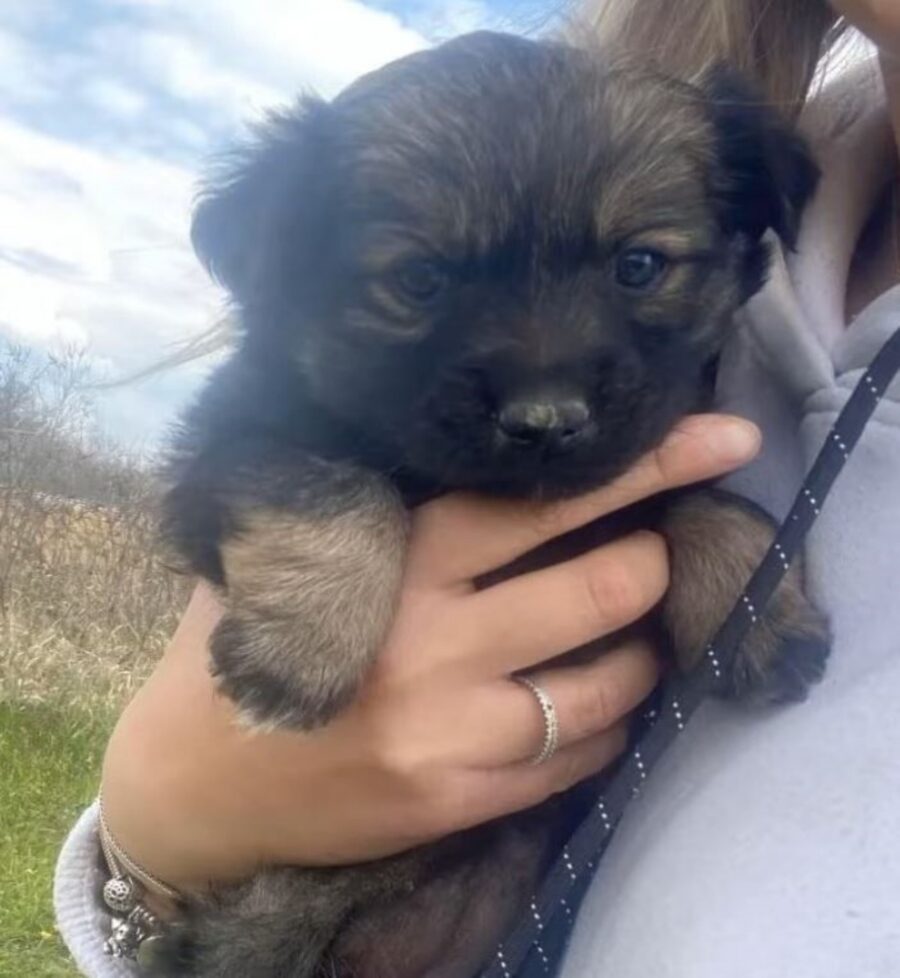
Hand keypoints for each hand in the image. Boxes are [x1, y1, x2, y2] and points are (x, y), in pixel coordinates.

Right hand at [101, 414, 759, 891]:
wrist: (198, 783)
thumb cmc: (252, 645)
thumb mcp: (303, 554)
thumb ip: (383, 508)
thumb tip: (490, 463)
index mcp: (398, 555)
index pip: (543, 496)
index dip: (643, 464)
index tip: (723, 438)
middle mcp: (433, 639)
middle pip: (604, 586)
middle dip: (650, 565)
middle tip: (647, 557)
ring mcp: (449, 729)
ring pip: (609, 684)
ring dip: (643, 654)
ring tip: (630, 637)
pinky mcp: (456, 800)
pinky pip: (577, 761)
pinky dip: (606, 727)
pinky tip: (590, 708)